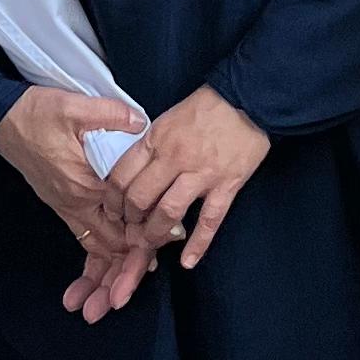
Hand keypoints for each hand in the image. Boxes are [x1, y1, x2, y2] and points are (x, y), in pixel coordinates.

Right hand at [0, 83, 150, 275]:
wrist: (2, 119)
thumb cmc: (36, 114)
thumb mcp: (74, 107)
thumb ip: (111, 115)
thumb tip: (141, 122)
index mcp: (84, 186)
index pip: (121, 223)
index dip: (147, 232)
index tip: (172, 233)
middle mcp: (75, 204)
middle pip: (110, 244)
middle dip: (133, 254)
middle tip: (159, 252)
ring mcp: (65, 206)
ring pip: (96, 244)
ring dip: (116, 254)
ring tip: (140, 258)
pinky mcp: (59, 202)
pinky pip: (84, 234)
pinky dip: (101, 245)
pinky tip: (117, 245)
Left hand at [104, 86, 270, 269]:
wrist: (248, 98)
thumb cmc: (207, 106)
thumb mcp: (168, 118)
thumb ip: (151, 144)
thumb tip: (134, 171)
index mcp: (156, 139)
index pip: (121, 175)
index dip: (112, 199)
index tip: (111, 211)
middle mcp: (174, 158)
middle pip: (140, 198)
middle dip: (130, 220)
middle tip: (129, 231)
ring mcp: (201, 174)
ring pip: (168, 212)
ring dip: (155, 235)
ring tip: (150, 245)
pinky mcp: (227, 184)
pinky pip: (210, 220)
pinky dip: (198, 244)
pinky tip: (187, 262)